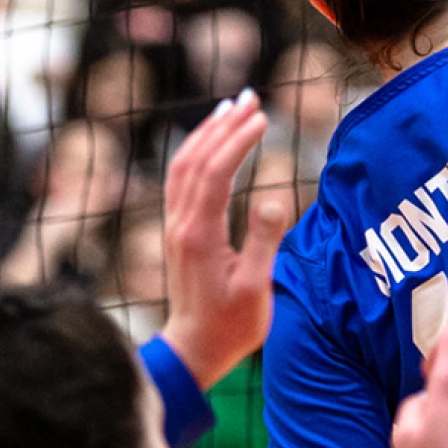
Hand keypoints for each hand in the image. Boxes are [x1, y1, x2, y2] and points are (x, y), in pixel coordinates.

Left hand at [158, 90, 289, 390]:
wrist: (193, 351)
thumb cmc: (231, 325)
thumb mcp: (255, 288)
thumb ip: (263, 242)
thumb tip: (272, 199)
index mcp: (200, 236)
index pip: (216, 174)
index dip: (238, 142)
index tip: (263, 118)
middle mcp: (181, 225)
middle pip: (195, 160)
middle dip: (222, 125)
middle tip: (250, 97)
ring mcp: (175, 228)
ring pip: (182, 167)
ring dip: (207, 133)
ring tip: (232, 107)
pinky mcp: (178, 233)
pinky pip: (181, 181)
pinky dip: (197, 153)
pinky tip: (213, 144)